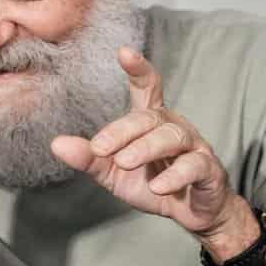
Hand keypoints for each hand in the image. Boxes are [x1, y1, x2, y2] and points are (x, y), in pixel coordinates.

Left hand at [51, 48, 252, 252]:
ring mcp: (194, 147)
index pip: (148, 88)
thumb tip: (56, 143)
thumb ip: (89, 158)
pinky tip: (157, 186)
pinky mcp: (209, 171)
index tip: (124, 52)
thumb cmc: (152, 183)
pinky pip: (195, 166)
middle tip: (99, 148)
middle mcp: (174, 127)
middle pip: (149, 117)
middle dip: (122, 131)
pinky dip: (175, 175)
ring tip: (123, 162)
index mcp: (151, 122)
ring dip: (146, 148)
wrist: (189, 213)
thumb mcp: (113, 172)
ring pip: (172, 137)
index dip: (138, 69)